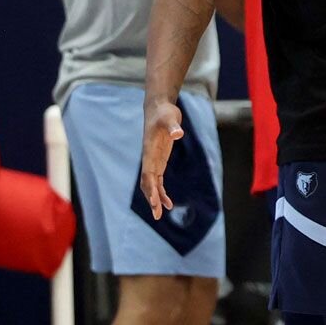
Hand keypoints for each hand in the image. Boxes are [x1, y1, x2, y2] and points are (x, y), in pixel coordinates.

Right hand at [139, 97, 184, 217]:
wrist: (160, 108)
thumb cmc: (165, 112)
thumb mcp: (170, 118)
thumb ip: (173, 127)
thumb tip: (178, 133)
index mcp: (149, 151)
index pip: (148, 173)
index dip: (151, 188)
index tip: (155, 201)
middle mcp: (149, 158)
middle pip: (147, 183)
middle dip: (151, 199)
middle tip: (156, 215)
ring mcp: (153, 160)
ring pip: (151, 184)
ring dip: (155, 198)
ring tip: (160, 215)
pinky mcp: (159, 160)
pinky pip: (158, 180)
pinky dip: (161, 191)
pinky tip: (168, 202)